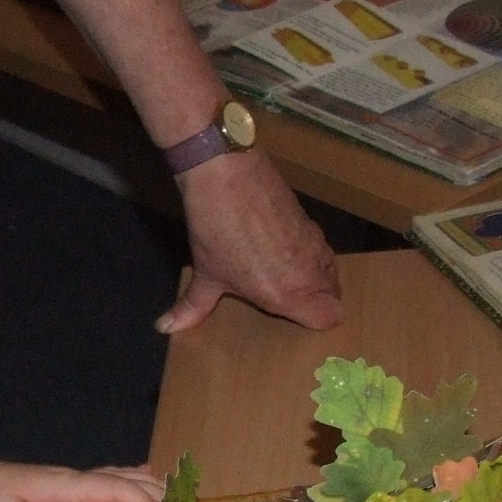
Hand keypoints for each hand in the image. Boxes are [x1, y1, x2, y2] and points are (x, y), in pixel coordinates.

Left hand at [0, 460, 163, 501]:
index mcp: (67, 488)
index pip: (116, 491)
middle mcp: (74, 481)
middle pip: (126, 480)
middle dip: (158, 495)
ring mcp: (70, 482)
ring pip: (119, 478)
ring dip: (149, 488)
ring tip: (178, 501)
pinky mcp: (64, 489)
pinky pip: (107, 482)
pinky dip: (131, 484)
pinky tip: (141, 483)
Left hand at [159, 148, 341, 334]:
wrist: (227, 173)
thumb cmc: (216, 231)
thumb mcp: (206, 274)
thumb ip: (193, 307)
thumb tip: (167, 327)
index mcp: (289, 292)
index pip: (331, 316)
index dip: (319, 320)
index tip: (296, 318)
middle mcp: (310, 270)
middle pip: (334, 294)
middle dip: (317, 299)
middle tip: (290, 300)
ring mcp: (313, 241)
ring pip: (329, 268)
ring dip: (314, 275)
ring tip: (286, 275)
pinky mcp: (309, 219)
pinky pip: (318, 246)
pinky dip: (307, 253)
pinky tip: (280, 248)